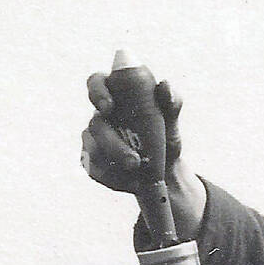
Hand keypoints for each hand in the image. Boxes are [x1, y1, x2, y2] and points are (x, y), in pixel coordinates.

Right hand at [81, 73, 182, 193]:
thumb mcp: (172, 119)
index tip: (109, 107)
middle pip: (95, 123)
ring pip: (93, 149)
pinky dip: (113, 178)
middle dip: (113, 145)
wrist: (164, 171)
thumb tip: (164, 85)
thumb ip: (171, 101)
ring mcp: (93, 137)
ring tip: (140, 177)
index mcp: (117, 95)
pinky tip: (131, 183)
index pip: (97, 81)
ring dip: (115, 164)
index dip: (97, 91)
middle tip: (134, 161)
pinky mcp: (91, 159)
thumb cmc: (165, 136)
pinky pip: (93, 168)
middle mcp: (101, 114)